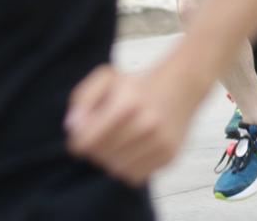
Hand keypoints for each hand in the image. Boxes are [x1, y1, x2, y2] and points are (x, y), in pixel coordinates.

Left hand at [65, 64, 200, 185]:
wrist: (182, 84)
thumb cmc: (138, 84)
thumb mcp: (107, 78)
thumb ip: (82, 99)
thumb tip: (73, 127)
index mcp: (127, 104)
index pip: (85, 143)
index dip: (79, 138)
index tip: (85, 130)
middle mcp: (146, 125)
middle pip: (100, 157)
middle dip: (96, 147)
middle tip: (106, 131)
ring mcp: (160, 142)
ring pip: (117, 170)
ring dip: (113, 159)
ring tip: (122, 139)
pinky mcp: (169, 155)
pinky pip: (135, 177)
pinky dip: (130, 166)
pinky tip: (136, 147)